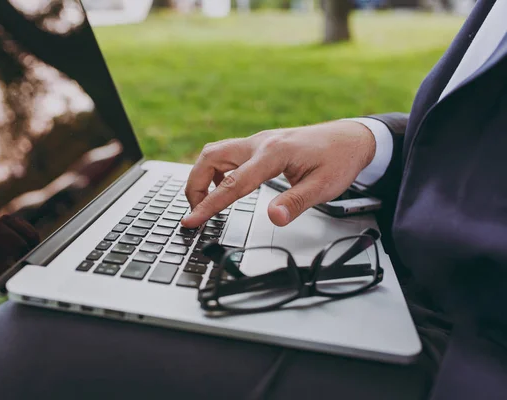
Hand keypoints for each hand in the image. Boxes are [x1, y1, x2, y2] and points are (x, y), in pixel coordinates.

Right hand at [181, 120, 375, 227]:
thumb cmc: (339, 160)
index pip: (233, 183)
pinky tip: (227, 186)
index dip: (209, 205)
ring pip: (214, 153)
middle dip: (195, 185)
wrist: (350, 138)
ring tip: (208, 202)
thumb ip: (295, 203)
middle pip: (210, 157)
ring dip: (203, 176)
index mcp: (274, 153)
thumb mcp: (323, 187)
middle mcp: (260, 142)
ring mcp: (257, 141)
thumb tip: (273, 219)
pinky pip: (226, 154)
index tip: (192, 220)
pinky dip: (217, 171)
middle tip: (197, 211)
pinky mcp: (258, 144)